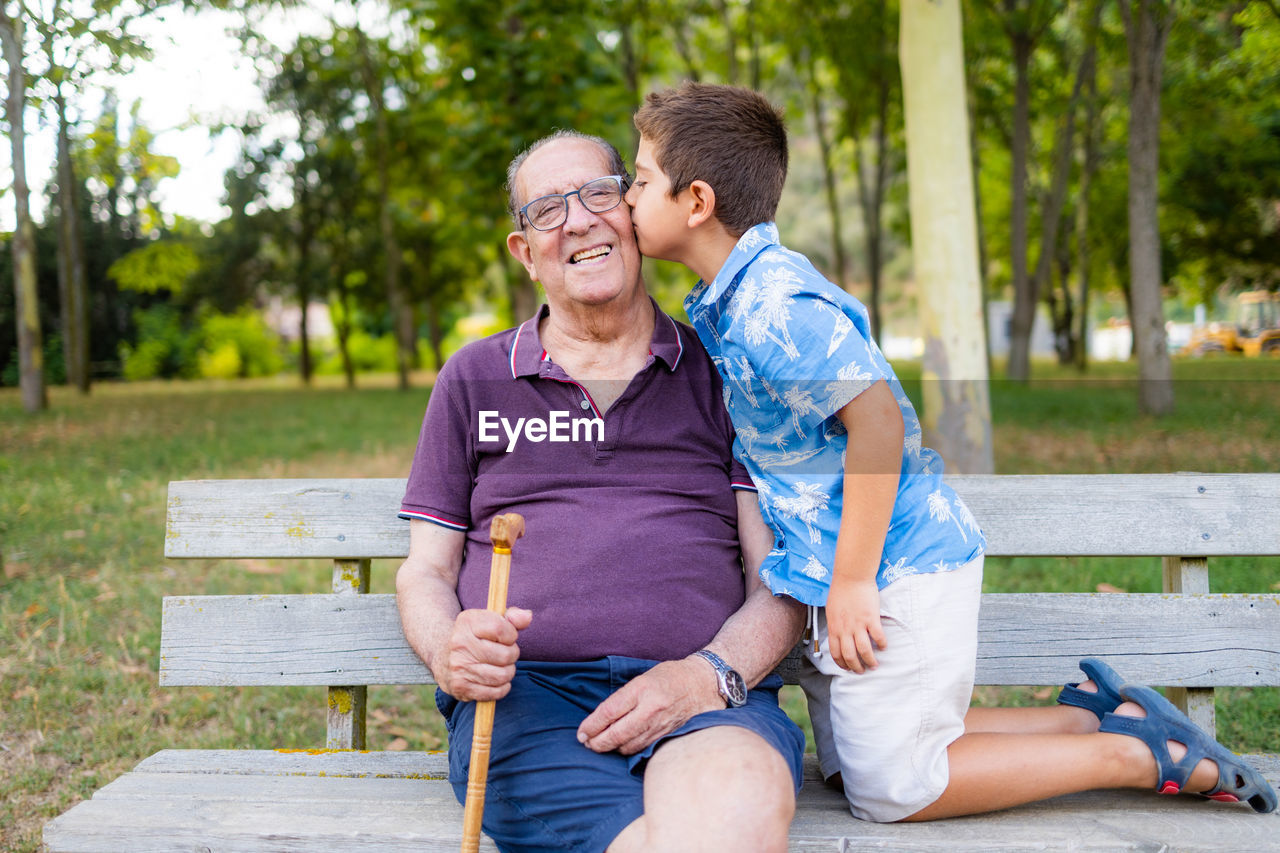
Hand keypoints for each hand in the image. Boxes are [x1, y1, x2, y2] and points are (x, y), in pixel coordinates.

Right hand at [432, 606, 531, 700]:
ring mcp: (458, 667)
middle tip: (505, 653)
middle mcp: (459, 644)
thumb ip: (513, 616)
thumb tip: (527, 617)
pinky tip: (496, 680)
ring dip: (508, 672)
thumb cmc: (476, 636)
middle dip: (512, 655)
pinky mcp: (460, 687)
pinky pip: (495, 692)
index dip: (511, 635)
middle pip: (505, 655)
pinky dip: (502, 687)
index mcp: (467, 622)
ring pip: (502, 675)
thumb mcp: (490, 619)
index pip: (500, 629)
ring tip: (501, 666)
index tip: (507, 637)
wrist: (443, 655)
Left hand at [576, 657, 724, 754]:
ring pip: (629, 745)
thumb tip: (601, 718)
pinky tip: (621, 747)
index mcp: (642, 688)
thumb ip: (624, 697)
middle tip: (587, 743)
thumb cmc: (671, 676)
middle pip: (617, 734)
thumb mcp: (644, 678)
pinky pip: (643, 748)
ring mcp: (661, 724)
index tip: (581, 733)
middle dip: (597, 742)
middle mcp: (651, 708)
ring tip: (601, 745)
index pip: (609, 712)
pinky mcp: (669, 735)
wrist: (704, 683)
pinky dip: (629, 749)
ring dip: (611, 748)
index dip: (592, 725)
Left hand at [825, 579, 885, 672]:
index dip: (842, 663)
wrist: (851, 576)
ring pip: (864, 650)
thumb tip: (838, 636)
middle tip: (862, 671)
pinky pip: (878, 637)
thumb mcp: (831, 610)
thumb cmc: (840, 591)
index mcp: (834, 627)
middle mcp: (845, 629)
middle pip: (850, 656)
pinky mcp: (871, 618)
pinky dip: (881, 644)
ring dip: (870, 661)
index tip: (847, 668)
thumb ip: (835, 625)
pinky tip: (884, 646)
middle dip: (856, 667)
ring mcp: (858, 624)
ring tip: (874, 665)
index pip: (836, 653)